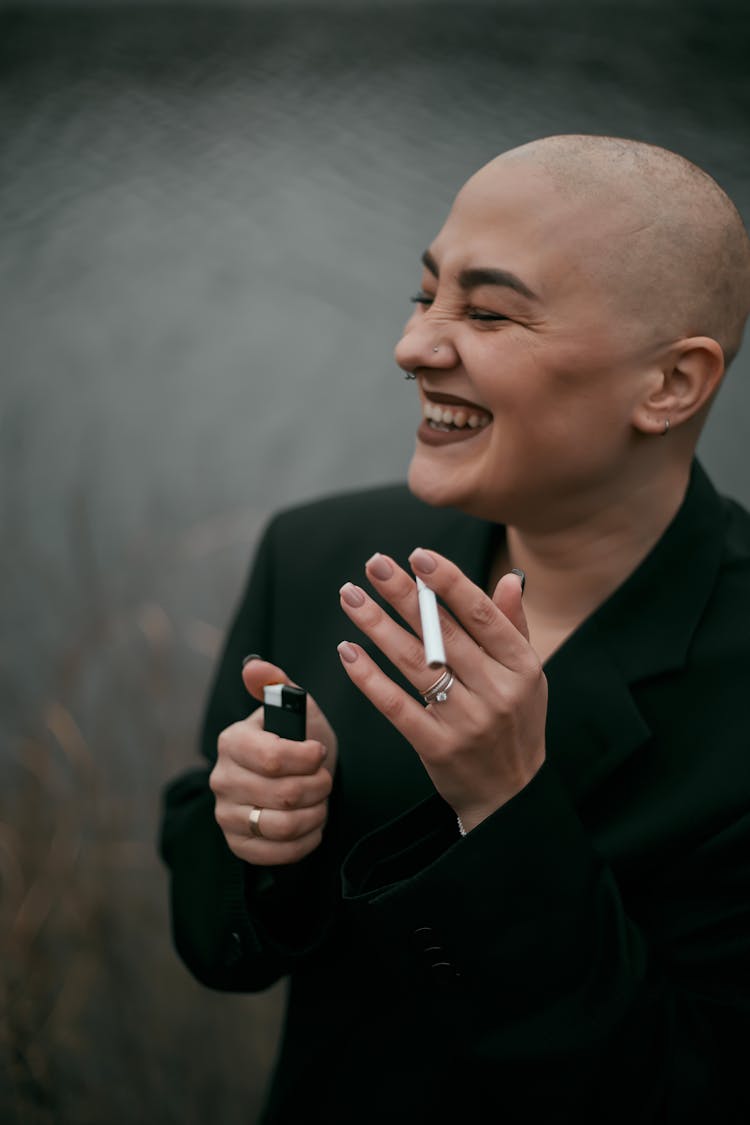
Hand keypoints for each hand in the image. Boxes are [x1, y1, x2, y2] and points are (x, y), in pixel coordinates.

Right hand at [210, 659, 337, 865]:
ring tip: (321, 801)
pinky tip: (311, 824)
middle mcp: (221, 779)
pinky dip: (305, 841)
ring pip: (282, 826)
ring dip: (314, 814)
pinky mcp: (237, 844)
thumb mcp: (296, 707)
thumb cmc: (298, 739)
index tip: (319, 753)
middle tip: (326, 780)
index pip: (272, 758)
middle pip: (283, 795)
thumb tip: (253, 666)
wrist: (297, 777)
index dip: (307, 759)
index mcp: (232, 741)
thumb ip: (277, 684)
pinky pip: (276, 854)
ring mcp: (225, 814)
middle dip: (318, 788)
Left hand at [337, 550, 546, 831]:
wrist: (511, 795)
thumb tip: (509, 577)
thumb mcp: (528, 675)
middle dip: (403, 594)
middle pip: (442, 633)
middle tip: (373, 563)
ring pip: (415, 663)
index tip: (417, 554)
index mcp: (522, 666)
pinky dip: (370, 678)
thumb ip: (513, 626)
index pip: (481, 614)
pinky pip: (397, 706)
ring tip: (350, 596)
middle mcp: (498, 691)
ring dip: (377, 626)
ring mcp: (467, 722)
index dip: (448, 581)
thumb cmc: (516, 723)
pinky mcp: (438, 748)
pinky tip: (348, 651)